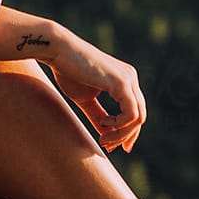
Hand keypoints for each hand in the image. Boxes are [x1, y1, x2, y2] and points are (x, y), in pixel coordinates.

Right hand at [46, 32, 146, 152]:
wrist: (58, 51)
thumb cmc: (68, 71)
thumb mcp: (86, 99)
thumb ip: (98, 116)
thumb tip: (107, 136)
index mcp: (124, 80)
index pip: (135, 111)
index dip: (125, 132)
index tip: (110, 145)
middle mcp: (130, 77)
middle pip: (140, 116)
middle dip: (125, 136)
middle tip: (108, 147)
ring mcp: (128, 79)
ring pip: (138, 117)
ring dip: (121, 134)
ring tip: (104, 139)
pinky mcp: (122, 82)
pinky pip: (131, 113)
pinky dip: (119, 125)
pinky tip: (103, 123)